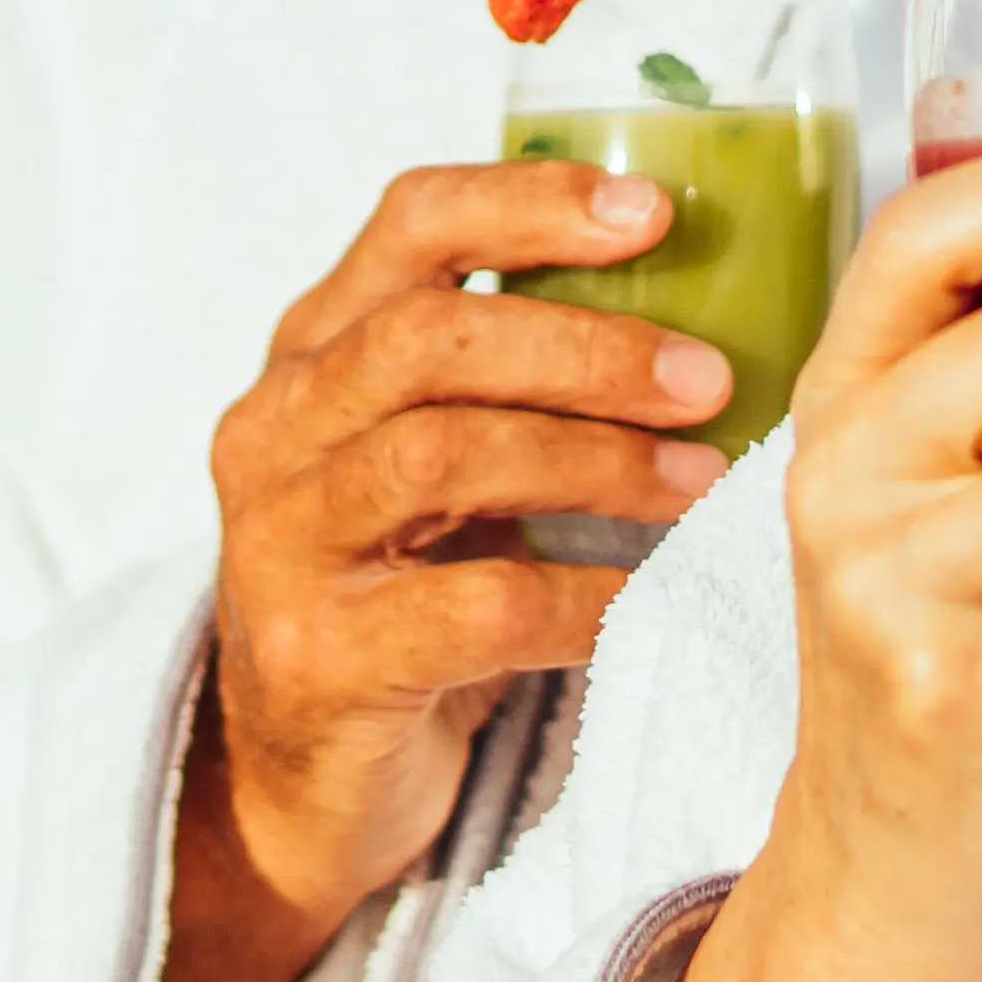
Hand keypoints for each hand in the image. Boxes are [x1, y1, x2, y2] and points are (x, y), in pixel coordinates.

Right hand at [162, 160, 739, 981]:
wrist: (308, 780)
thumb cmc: (407, 592)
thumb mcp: (438, 461)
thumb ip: (514, 376)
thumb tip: (709, 293)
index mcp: (311, 354)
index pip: (409, 225)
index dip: (529, 201)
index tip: (652, 211)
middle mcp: (273, 432)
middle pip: (427, 338)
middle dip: (585, 349)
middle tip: (707, 378)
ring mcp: (278, 546)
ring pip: (441, 457)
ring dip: (594, 462)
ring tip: (698, 479)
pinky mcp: (316, 659)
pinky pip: (476, 607)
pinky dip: (584, 597)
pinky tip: (649, 597)